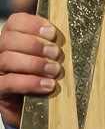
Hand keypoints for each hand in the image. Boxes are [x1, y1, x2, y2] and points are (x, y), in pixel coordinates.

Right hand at [0, 13, 61, 127]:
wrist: (35, 106)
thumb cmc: (46, 73)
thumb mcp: (51, 55)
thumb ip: (54, 42)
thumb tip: (73, 31)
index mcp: (14, 37)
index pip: (16, 22)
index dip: (33, 24)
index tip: (52, 33)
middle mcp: (1, 51)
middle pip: (10, 39)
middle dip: (36, 45)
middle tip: (56, 53)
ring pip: (8, 59)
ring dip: (35, 63)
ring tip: (55, 70)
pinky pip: (9, 83)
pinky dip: (31, 82)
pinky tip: (48, 85)